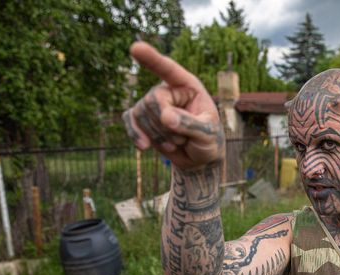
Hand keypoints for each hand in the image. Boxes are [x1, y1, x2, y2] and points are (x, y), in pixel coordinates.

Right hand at [122, 41, 223, 168]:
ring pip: (141, 114)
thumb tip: (166, 117)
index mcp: (187, 86)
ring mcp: (153, 104)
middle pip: (152, 100)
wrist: (199, 160)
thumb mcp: (207, 134)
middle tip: (182, 140)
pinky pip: (130, 122)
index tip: (135, 48)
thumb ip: (189, 124)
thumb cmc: (209, 141)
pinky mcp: (142, 119)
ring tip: (176, 144)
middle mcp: (168, 91)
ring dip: (158, 136)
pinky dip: (136, 135)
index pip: (169, 70)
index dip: (152, 59)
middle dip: (165, 125)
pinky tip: (144, 146)